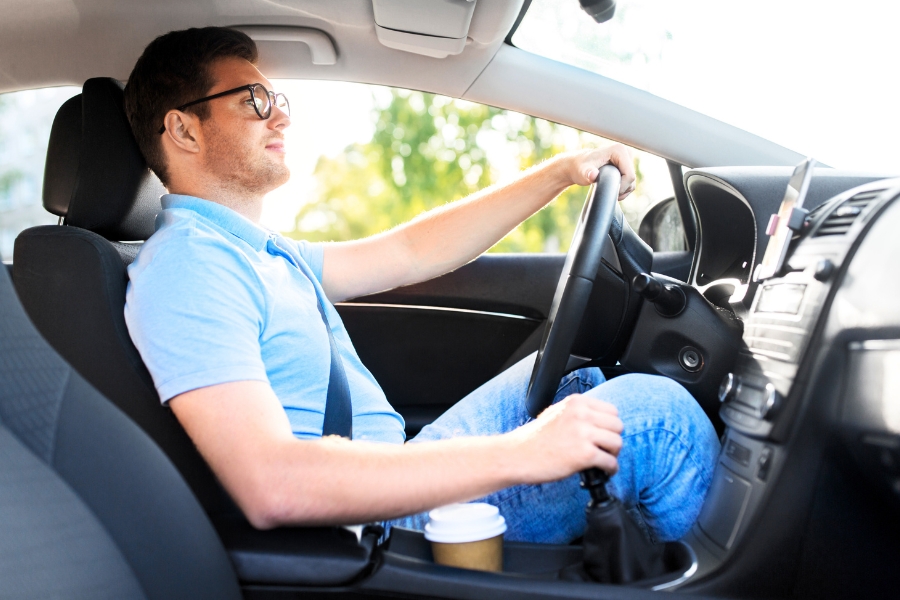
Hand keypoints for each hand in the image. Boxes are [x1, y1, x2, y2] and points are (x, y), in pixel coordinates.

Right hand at [506, 394, 623, 484]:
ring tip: (603, 461)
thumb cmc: (533, 439)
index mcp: (576, 403)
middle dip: (612, 440)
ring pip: (617, 443)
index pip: (611, 410)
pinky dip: (609, 469)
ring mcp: (583, 434)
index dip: (609, 426)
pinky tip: (602, 472)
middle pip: (618, 426)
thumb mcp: (555, 413)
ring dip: (612, 455)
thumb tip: (598, 422)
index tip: (603, 436)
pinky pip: (610, 462)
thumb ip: (577, 413)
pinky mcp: (584, 454)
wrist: (516, 455)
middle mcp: (581, 414)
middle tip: (604, 450)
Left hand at [563, 144, 635, 199]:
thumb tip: (593, 175)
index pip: (630, 176)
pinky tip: (611, 188)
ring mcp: (628, 158)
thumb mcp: (582, 171)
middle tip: (606, 189)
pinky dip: (622, 188)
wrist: (578, 165)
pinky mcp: (627, 165)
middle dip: (621, 189)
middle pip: (632, 179)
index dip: (621, 187)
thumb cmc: (580, 167)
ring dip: (622, 190)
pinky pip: (630, 182)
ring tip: (607, 188)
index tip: (608, 190)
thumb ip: (587, 173)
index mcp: (619, 150)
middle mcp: (626, 152)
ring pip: (632, 182)